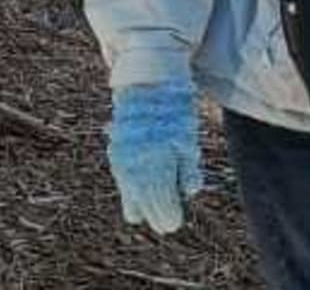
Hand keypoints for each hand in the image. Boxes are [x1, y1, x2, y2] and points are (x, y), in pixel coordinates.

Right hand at [106, 81, 202, 233]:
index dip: (167, 210)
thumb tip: (191, 192)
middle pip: (146, 193)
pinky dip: (127, 189)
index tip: (173, 224)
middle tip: (166, 227)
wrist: (148, 83)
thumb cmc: (175, 109)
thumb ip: (188, 166)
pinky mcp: (119, 147)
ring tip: (142, 218)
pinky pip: (122, 175)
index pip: (162, 192)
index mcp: (159, 156)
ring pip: (131, 186)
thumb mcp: (188, 136)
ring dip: (138, 204)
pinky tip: (131, 200)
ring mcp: (126, 152)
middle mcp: (140, 157)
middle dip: (155, 212)